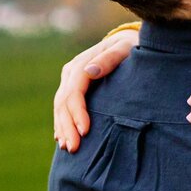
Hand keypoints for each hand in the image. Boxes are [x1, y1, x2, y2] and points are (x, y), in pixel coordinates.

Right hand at [54, 27, 138, 150]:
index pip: (74, 92)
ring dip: (62, 128)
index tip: (85, 132)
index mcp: (81, 64)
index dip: (77, 113)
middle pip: (63, 102)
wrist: (128, 42)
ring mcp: (69, 81)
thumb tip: (90, 71)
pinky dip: (61, 124)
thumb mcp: (124, 49)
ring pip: (59, 107)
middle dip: (67, 127)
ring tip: (68, 147)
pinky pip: (62, 108)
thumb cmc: (131, 47)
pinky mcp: (72, 88)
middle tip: (74, 148)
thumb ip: (109, 59)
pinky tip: (61, 139)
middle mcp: (71, 72)